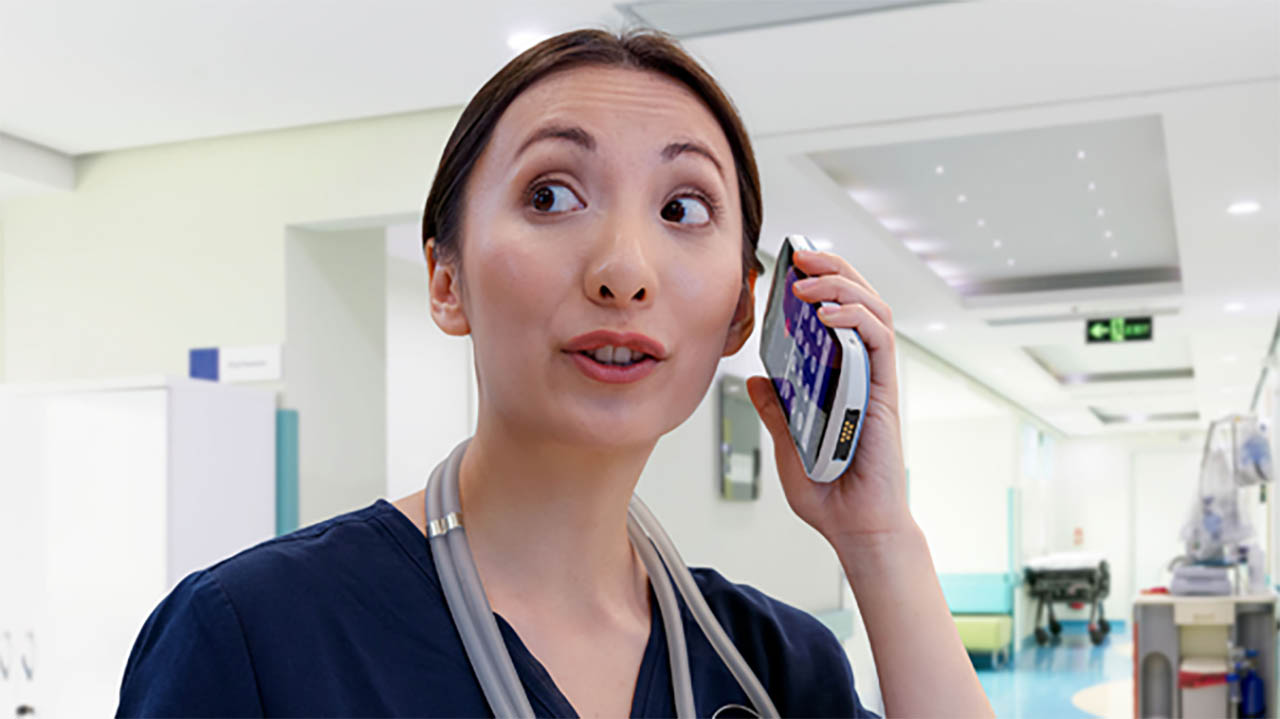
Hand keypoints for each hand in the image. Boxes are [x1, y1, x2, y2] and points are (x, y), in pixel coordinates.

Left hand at [746, 249, 912, 544]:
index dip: (821, 285)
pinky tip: (828, 313)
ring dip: (842, 285)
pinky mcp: (884, 393)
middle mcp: (862, 372)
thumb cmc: (829, 491)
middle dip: (833, 270)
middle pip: (859, 301)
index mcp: (840, 378)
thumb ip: (776, 409)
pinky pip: (879, 342)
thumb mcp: (787, 443)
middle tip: (801, 255)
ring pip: (873, 311)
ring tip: (809, 279)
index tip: (791, 268)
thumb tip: (758, 379)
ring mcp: (875, 380)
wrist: (854, 527)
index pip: (837, 316)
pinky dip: (856, 319)